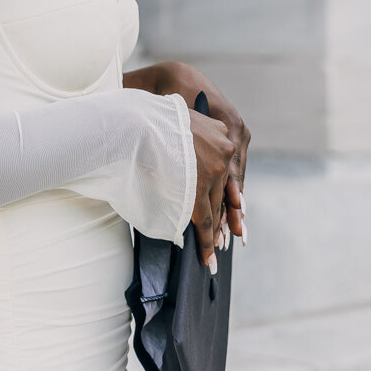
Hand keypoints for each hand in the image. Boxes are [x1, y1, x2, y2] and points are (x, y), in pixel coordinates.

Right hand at [123, 61, 251, 256]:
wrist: (142, 118)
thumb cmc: (153, 116)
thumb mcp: (183, 116)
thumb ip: (192, 131)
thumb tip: (183, 145)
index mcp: (220, 131)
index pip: (223, 167)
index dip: (223, 188)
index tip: (228, 204)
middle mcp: (223, 151)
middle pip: (222, 188)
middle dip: (222, 212)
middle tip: (225, 234)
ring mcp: (214, 169)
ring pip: (215, 205)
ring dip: (215, 229)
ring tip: (215, 250)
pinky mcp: (200, 188)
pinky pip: (205, 219)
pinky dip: (206, 239)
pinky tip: (208, 255)